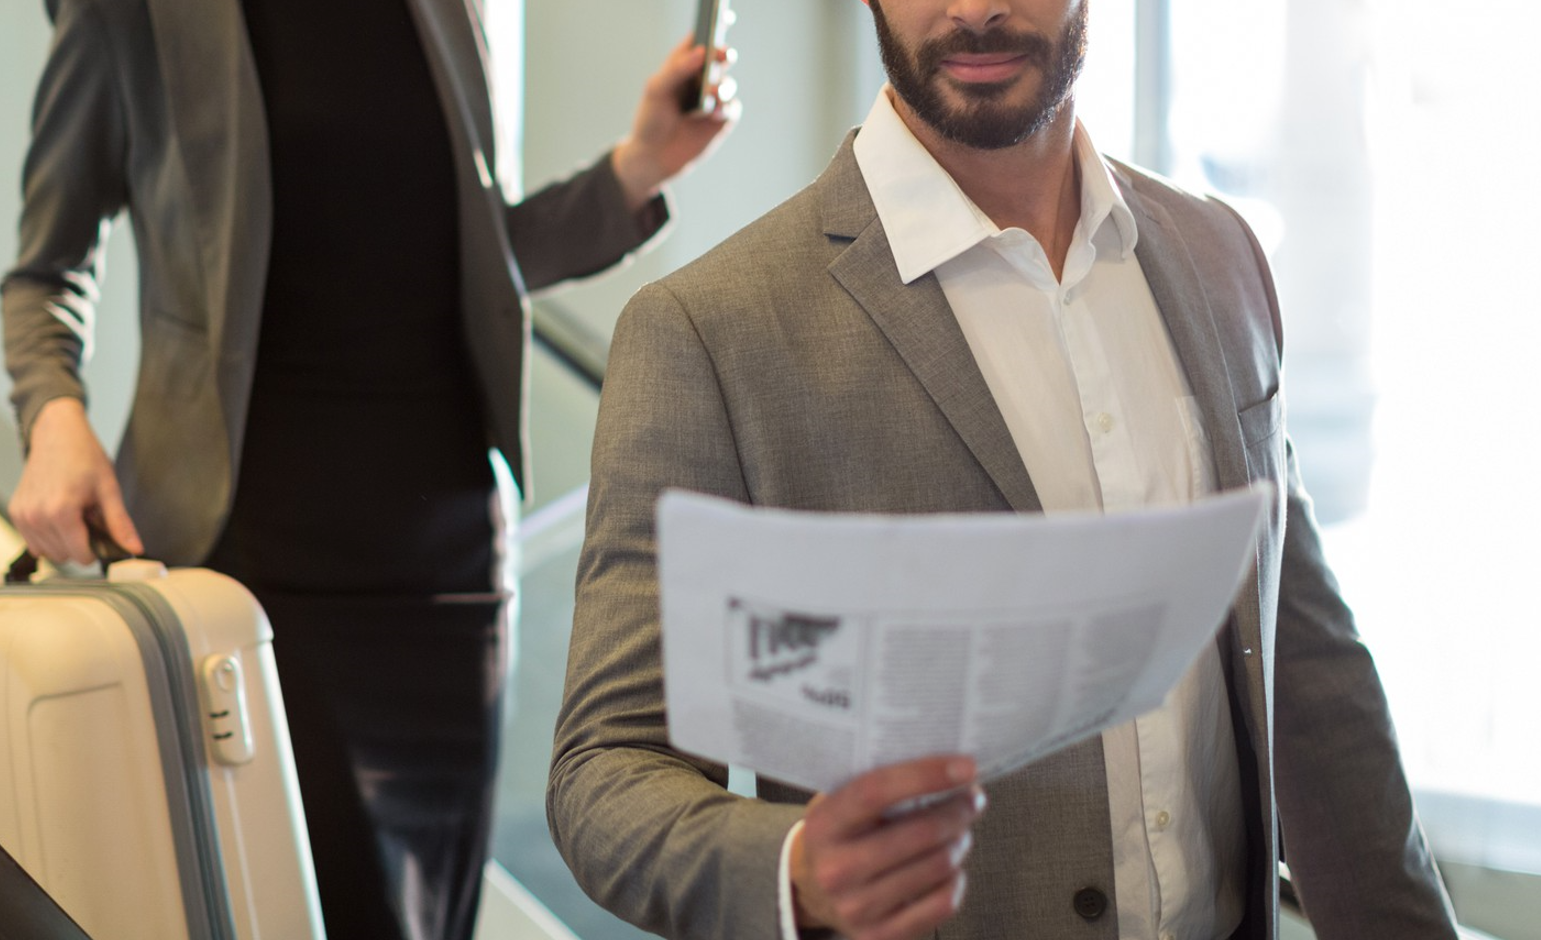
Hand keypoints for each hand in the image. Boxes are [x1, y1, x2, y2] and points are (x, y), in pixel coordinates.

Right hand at [7, 397, 142, 564]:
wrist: (58, 434)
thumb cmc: (83, 457)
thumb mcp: (109, 490)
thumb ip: (120, 524)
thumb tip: (135, 548)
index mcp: (61, 512)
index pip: (80, 555)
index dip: (97, 549)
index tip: (102, 533)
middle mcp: (36, 517)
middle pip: (64, 556)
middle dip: (81, 543)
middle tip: (88, 517)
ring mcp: (22, 515)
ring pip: (48, 552)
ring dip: (64, 541)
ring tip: (74, 514)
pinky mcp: (16, 513)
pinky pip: (33, 542)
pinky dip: (48, 536)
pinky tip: (59, 515)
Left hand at [611, 34, 740, 210]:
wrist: (654, 157)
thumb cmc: (651, 120)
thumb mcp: (656, 90)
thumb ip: (677, 70)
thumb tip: (701, 53)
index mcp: (683, 66)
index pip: (698, 42)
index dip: (709, 30)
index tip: (715, 24)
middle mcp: (700, 79)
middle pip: (720, 58)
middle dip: (723, 54)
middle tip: (722, 54)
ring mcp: (712, 99)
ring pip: (727, 83)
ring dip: (722, 85)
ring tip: (712, 92)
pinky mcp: (720, 120)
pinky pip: (731, 107)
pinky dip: (725, 107)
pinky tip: (713, 112)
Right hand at [792, 756, 983, 939]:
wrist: (813, 890)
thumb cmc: (842, 834)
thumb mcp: (842, 802)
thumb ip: (882, 785)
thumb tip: (948, 766)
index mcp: (824, 825)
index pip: (876, 792)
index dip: (925, 775)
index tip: (965, 767)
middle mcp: (836, 869)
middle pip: (917, 833)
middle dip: (957, 811)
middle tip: (972, 797)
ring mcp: (857, 907)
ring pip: (936, 866)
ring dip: (959, 842)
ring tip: (958, 830)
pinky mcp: (880, 936)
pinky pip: (941, 904)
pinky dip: (955, 879)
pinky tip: (947, 866)